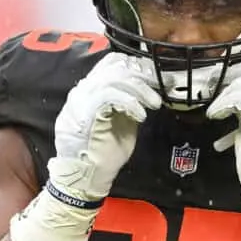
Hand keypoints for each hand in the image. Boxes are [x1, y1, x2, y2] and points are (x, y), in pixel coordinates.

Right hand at [50, 52, 160, 201]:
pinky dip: (130, 102)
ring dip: (140, 88)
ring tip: (154, 103)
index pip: (111, 62)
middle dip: (142, 74)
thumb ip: (128, 103)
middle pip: (114, 66)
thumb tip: (148, 89)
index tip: (155, 77)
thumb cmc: (104, 154)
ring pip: (113, 77)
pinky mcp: (83, 113)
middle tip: (160, 87)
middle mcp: (82, 91)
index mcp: (90, 91)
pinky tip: (141, 115)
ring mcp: (80, 101)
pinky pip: (109, 95)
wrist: (85, 177)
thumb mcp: (122, 122)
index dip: (135, 65)